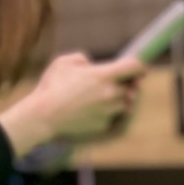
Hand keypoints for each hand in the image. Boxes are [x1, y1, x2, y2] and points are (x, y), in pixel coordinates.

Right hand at [0, 53, 142, 156]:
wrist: (44, 116)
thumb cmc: (52, 87)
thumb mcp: (64, 62)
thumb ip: (82, 59)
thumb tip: (91, 65)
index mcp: (104, 75)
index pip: (134, 67)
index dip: (139, 66)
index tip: (139, 68)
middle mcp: (111, 94)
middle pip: (132, 88)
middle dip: (129, 85)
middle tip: (121, 82)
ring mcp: (109, 111)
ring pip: (125, 104)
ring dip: (120, 100)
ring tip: (104, 97)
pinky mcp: (104, 125)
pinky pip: (113, 118)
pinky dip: (108, 113)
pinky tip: (93, 110)